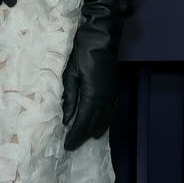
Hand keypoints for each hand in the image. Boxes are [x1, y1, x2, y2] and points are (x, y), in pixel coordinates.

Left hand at [62, 20, 120, 150]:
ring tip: (88, 139)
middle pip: (94, 123)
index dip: (75, 135)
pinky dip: (105, 119)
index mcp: (92, 95)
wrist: (102, 36)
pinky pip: (111, 109)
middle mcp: (105, 98)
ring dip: (96, 129)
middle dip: (84, 136)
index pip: (83, 121)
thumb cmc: (83, 52)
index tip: (68, 146)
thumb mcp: (70, 74)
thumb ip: (70, 98)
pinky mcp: (116, 87)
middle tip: (74, 146)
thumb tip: (67, 119)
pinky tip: (101, 122)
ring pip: (106, 117)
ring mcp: (113, 93)